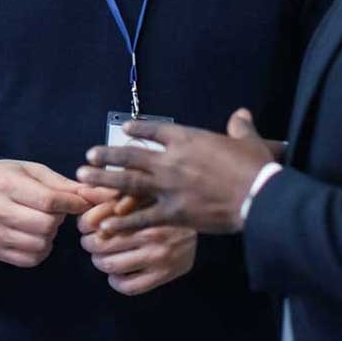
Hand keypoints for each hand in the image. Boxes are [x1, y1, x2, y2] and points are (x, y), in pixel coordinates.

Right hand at [0, 160, 96, 267]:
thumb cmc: (7, 178)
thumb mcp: (32, 171)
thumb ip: (63, 185)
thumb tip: (95, 195)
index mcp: (7, 185)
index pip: (50, 201)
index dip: (73, 203)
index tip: (81, 202)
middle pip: (47, 225)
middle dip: (59, 219)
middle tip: (54, 211)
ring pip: (41, 245)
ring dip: (49, 235)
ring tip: (42, 222)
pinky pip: (30, 259)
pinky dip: (40, 250)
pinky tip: (34, 235)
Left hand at [74, 110, 279, 234]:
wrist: (257, 196)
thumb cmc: (254, 168)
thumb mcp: (248, 141)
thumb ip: (240, 127)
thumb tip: (241, 114)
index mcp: (188, 139)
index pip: (155, 130)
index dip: (138, 130)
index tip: (124, 130)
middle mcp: (172, 160)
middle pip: (132, 156)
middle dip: (108, 156)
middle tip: (88, 156)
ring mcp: (169, 187)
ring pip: (128, 182)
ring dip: (104, 180)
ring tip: (84, 179)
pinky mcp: (173, 213)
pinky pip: (142, 218)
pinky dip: (123, 222)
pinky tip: (106, 225)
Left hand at [78, 199, 195, 294]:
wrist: (197, 220)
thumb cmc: (160, 204)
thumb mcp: (137, 193)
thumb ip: (109, 194)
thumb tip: (82, 192)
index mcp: (142, 209)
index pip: (97, 220)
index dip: (84, 224)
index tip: (85, 225)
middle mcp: (151, 233)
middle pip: (99, 244)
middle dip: (89, 243)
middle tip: (91, 241)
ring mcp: (159, 256)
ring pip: (110, 265)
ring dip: (99, 261)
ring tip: (101, 255)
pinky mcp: (164, 274)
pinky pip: (128, 286)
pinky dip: (115, 281)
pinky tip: (117, 273)